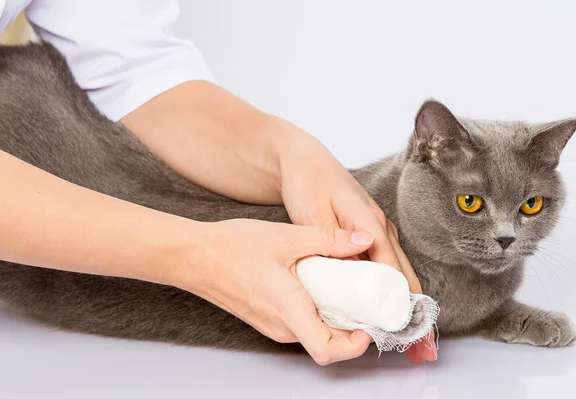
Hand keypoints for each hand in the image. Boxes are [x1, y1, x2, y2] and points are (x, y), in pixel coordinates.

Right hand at [170, 218, 374, 364]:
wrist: (193, 256)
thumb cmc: (231, 248)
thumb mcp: (286, 236)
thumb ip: (329, 239)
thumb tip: (363, 238)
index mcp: (288, 309)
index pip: (327, 350)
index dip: (355, 345)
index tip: (369, 324)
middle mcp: (281, 326)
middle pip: (326, 343)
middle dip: (352, 326)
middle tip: (366, 299)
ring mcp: (272, 325)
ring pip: (314, 332)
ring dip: (335, 317)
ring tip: (345, 285)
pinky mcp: (267, 318)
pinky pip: (301, 322)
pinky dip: (317, 310)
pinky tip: (319, 284)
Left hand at [276, 121, 436, 362]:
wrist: (304, 161)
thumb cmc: (308, 183)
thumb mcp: (314, 213)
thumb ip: (334, 239)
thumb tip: (358, 263)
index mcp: (370, 224)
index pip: (392, 271)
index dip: (401, 304)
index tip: (406, 331)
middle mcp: (381, 228)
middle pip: (405, 277)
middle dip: (415, 315)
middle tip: (422, 349)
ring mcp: (377, 230)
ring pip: (400, 274)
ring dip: (408, 307)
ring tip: (415, 340)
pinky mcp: (369, 233)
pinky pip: (387, 268)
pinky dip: (394, 293)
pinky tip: (393, 311)